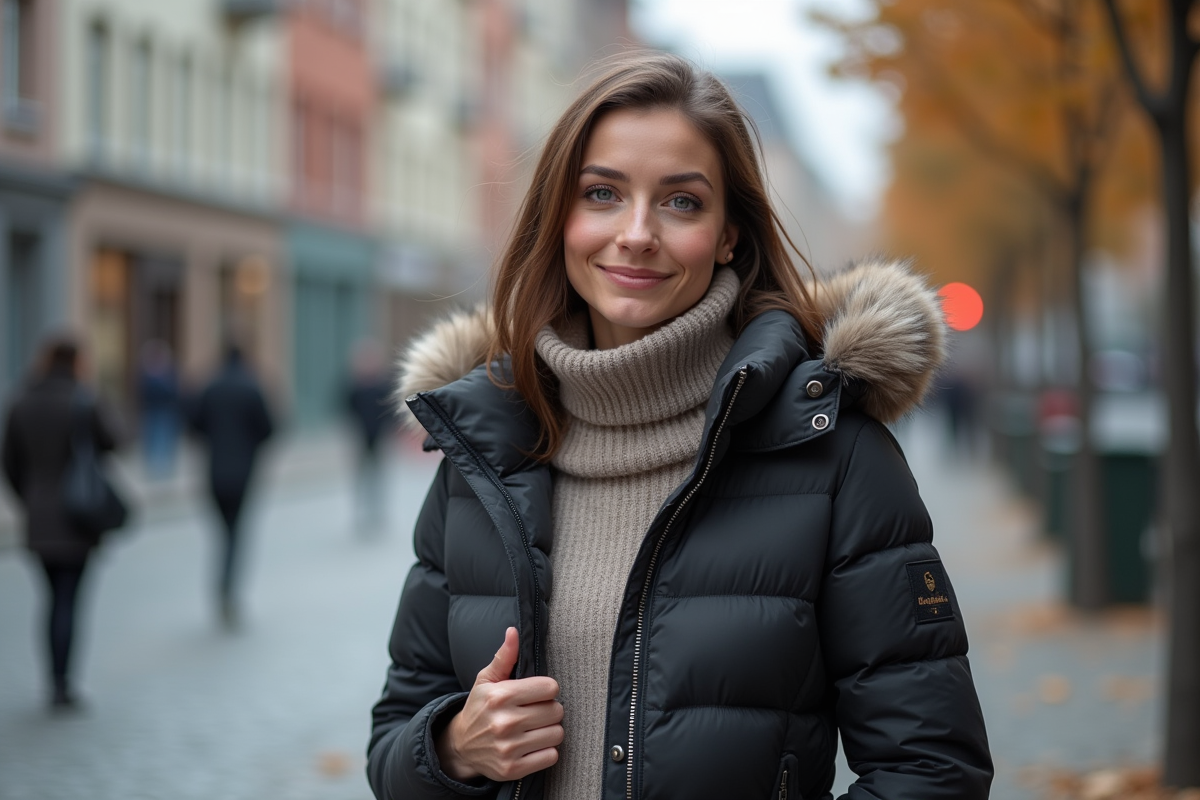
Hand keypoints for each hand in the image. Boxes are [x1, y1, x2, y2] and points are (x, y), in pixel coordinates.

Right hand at [435, 627, 563, 782]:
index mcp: (500, 696)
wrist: (460, 745)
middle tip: (536, 711)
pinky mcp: (512, 769)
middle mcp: (504, 722)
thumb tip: (514, 631)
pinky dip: (546, 751)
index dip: (547, 690)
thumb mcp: (486, 680)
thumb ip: (504, 656)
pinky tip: (533, 745)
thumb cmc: (479, 707)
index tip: (537, 693)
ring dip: (550, 730)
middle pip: (556, 711)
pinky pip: (551, 756)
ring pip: (557, 733)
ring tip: (535, 728)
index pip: (550, 688)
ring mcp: (508, 748)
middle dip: (549, 709)